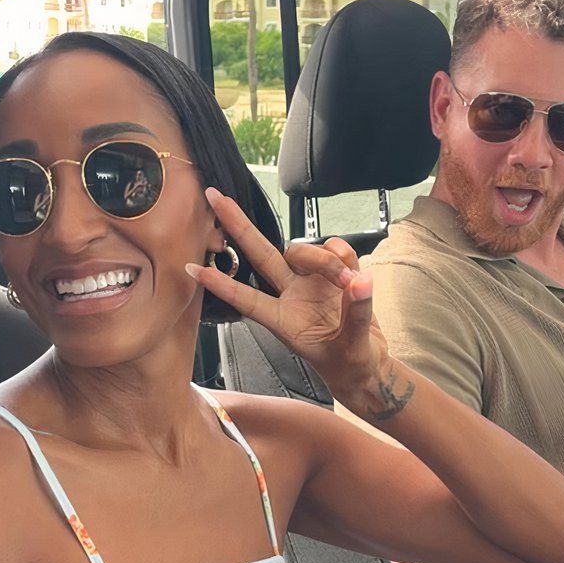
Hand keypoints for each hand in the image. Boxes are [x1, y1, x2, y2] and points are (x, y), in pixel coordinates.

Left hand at [186, 188, 388, 391]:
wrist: (369, 363)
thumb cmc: (351, 363)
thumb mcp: (354, 349)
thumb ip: (357, 313)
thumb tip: (360, 281)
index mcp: (285, 322)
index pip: (248, 300)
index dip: (222, 286)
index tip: (195, 270)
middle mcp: (292, 296)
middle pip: (261, 255)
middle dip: (238, 226)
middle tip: (215, 199)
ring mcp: (312, 282)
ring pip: (304, 250)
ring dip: (325, 259)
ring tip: (349, 281)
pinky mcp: (335, 273)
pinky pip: (334, 248)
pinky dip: (344, 255)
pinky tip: (356, 275)